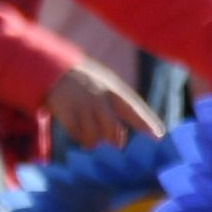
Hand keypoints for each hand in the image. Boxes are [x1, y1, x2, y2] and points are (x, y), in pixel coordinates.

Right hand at [43, 64, 159, 145]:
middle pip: (113, 128)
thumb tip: (120, 138)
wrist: (52, 67)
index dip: (146, 122)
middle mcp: (99, 95)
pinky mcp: (65, 110)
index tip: (159, 136)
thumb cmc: (85, 81)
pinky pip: (76, 134)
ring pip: (94, 136)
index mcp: (112, 88)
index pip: (133, 107)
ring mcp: (81, 103)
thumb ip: (117, 105)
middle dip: (116, 139)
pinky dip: (78, 136)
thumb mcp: (104, 83)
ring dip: (93, 140)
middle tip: (117, 143)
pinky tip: (77, 129)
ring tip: (90, 134)